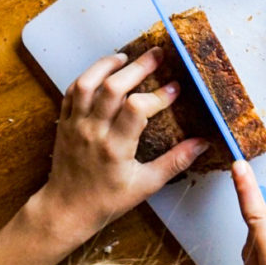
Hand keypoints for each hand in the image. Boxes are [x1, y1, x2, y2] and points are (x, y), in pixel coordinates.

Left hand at [34, 50, 208, 246]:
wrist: (67, 209)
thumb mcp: (146, 185)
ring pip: (87, 83)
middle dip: (138, 67)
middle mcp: (93, 132)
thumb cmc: (108, 200)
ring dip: (106, 65)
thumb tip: (202, 144)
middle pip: (113, 88)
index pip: (137, 108)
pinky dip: (87, 77)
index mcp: (116, 148)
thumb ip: (175, 162)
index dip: (158, 95)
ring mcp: (75, 125)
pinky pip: (71, 91)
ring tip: (125, 57)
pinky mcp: (64, 123)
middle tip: (157, 55)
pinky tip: (102, 72)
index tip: (175, 88)